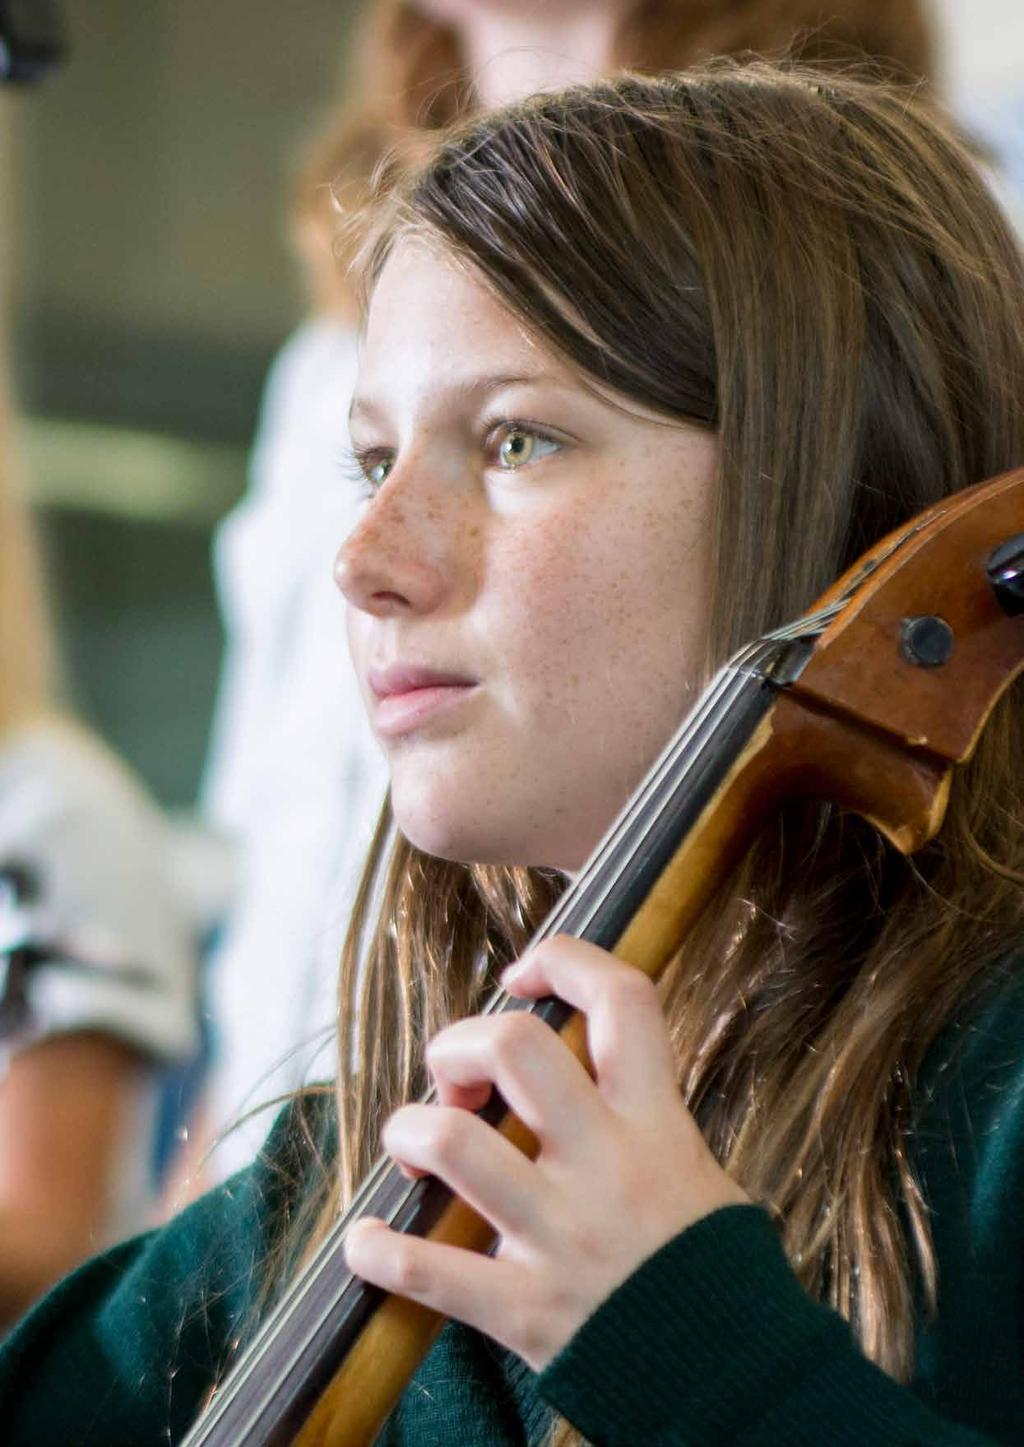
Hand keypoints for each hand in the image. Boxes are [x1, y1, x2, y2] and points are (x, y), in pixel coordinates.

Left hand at [343, 936, 747, 1369]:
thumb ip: (639, 1109)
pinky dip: (378, 1251)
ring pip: (453, 1144)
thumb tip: (571, 1052)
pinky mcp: (524, 1309)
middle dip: (462, 1043)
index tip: (522, 974)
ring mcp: (561, 1235)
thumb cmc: (707, 1264)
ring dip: (410, 1131)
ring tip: (415, 1146)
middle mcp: (606, 1165)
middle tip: (457, 1078)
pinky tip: (370, 1240)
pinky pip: (425, 1270)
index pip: (620, 999)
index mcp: (656, 1121)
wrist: (733, 1379)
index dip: (562, 960)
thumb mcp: (695, 1164)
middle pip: (515, 1048)